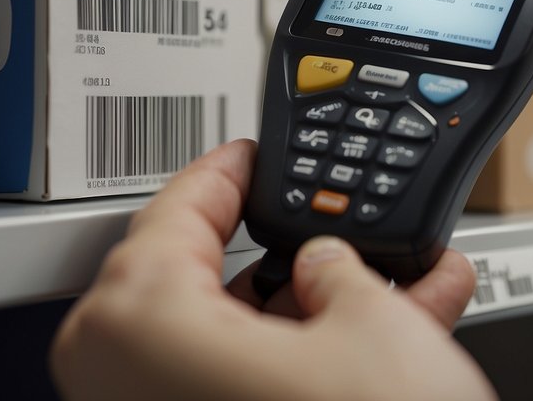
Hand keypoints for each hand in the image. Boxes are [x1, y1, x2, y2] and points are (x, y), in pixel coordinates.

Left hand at [51, 139, 494, 400]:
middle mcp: (127, 384)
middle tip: (339, 229)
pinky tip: (400, 339)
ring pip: (241, 347)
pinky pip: (251, 394)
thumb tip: (328, 264)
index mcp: (138, 323)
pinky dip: (315, 365)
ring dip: (324, 312)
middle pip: (207, 286)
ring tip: (406, 284)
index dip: (226, 172)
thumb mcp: (370, 322)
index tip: (247, 155)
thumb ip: (339, 265)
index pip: (172, 211)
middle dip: (292, 256)